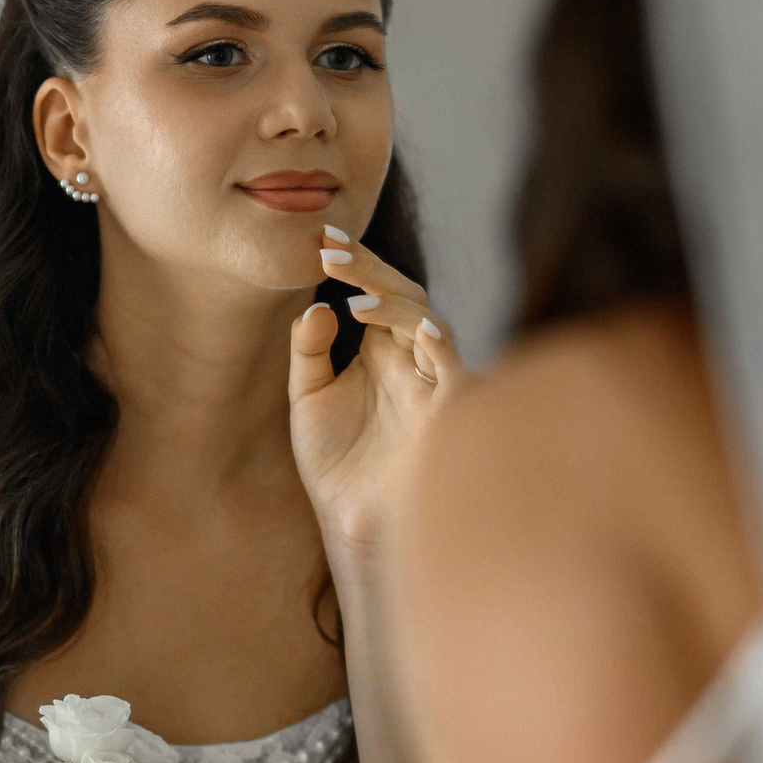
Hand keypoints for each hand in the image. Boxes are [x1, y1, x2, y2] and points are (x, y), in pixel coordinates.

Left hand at [288, 226, 468, 553]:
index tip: (321, 239)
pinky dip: (439, 346)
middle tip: (331, 252)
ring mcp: (431, 383)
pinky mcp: (446, 414)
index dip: (356, 263)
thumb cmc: (336, 462)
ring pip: (429, 323)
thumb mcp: (309, 398)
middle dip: (372, 271)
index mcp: (382, 349)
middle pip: (404, 296)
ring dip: (396, 306)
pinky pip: (454, 370)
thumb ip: (310, 353)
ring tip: (355, 299)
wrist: (352, 523)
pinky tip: (415, 330)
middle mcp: (412, 358)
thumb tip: (316, 307)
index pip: (378, 290)